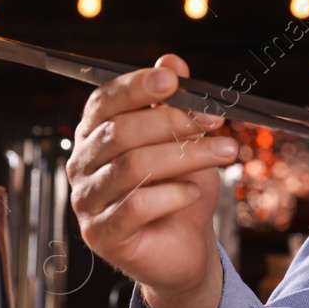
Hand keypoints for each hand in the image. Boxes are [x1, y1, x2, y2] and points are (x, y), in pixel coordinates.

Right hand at [67, 54, 234, 307]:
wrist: (185, 247)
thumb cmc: (182, 189)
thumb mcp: (186, 140)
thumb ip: (174, 103)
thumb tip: (171, 60)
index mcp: (96, 134)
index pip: (104, 100)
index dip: (137, 86)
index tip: (174, 79)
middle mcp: (83, 164)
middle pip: (122, 132)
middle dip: (174, 121)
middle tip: (215, 120)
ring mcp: (86, 201)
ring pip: (133, 166)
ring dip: (186, 155)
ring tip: (225, 152)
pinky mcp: (102, 234)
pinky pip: (136, 206)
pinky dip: (173, 195)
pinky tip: (195, 193)